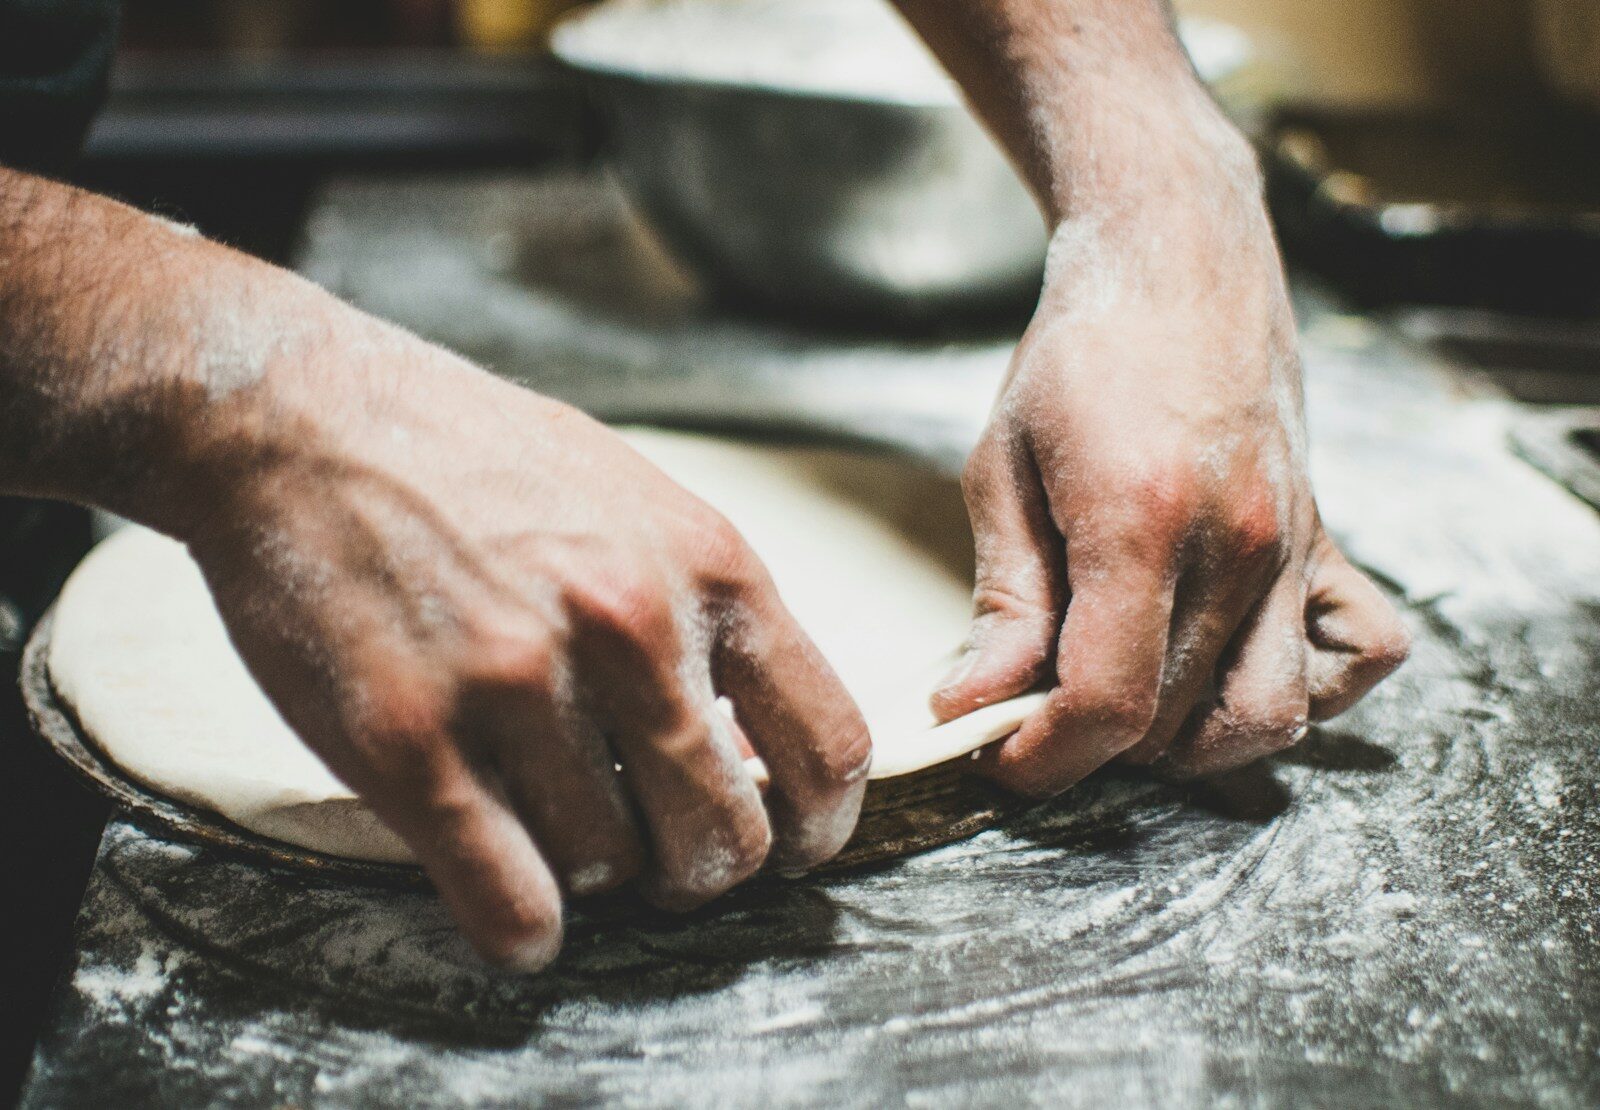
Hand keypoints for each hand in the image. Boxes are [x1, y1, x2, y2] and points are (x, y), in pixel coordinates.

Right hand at [177, 327, 869, 969]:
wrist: (305, 419)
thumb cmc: (482, 463)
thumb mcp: (638, 504)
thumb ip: (708, 615)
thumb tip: (759, 746)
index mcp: (707, 567)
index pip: (827, 745)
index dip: (820, 826)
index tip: (791, 847)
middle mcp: (629, 628)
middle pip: (726, 837)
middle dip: (699, 869)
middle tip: (658, 855)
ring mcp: (518, 686)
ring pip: (611, 871)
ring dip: (593, 876)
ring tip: (551, 823)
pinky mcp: (410, 741)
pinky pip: (510, 902)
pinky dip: (525, 933)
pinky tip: (519, 915)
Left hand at [932, 131, 1408, 794]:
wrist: (1179, 259)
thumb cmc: (1078, 353)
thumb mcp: (1002, 466)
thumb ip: (1003, 598)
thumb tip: (974, 705)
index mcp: (1141, 521)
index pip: (1108, 702)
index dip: (1045, 756)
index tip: (996, 753)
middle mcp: (1237, 546)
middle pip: (1174, 721)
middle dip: (1090, 745)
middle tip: (1029, 709)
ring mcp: (1295, 546)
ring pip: (1266, 715)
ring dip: (1185, 740)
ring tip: (1118, 700)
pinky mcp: (1327, 538)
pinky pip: (1357, 656)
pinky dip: (1303, 690)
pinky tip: (1225, 666)